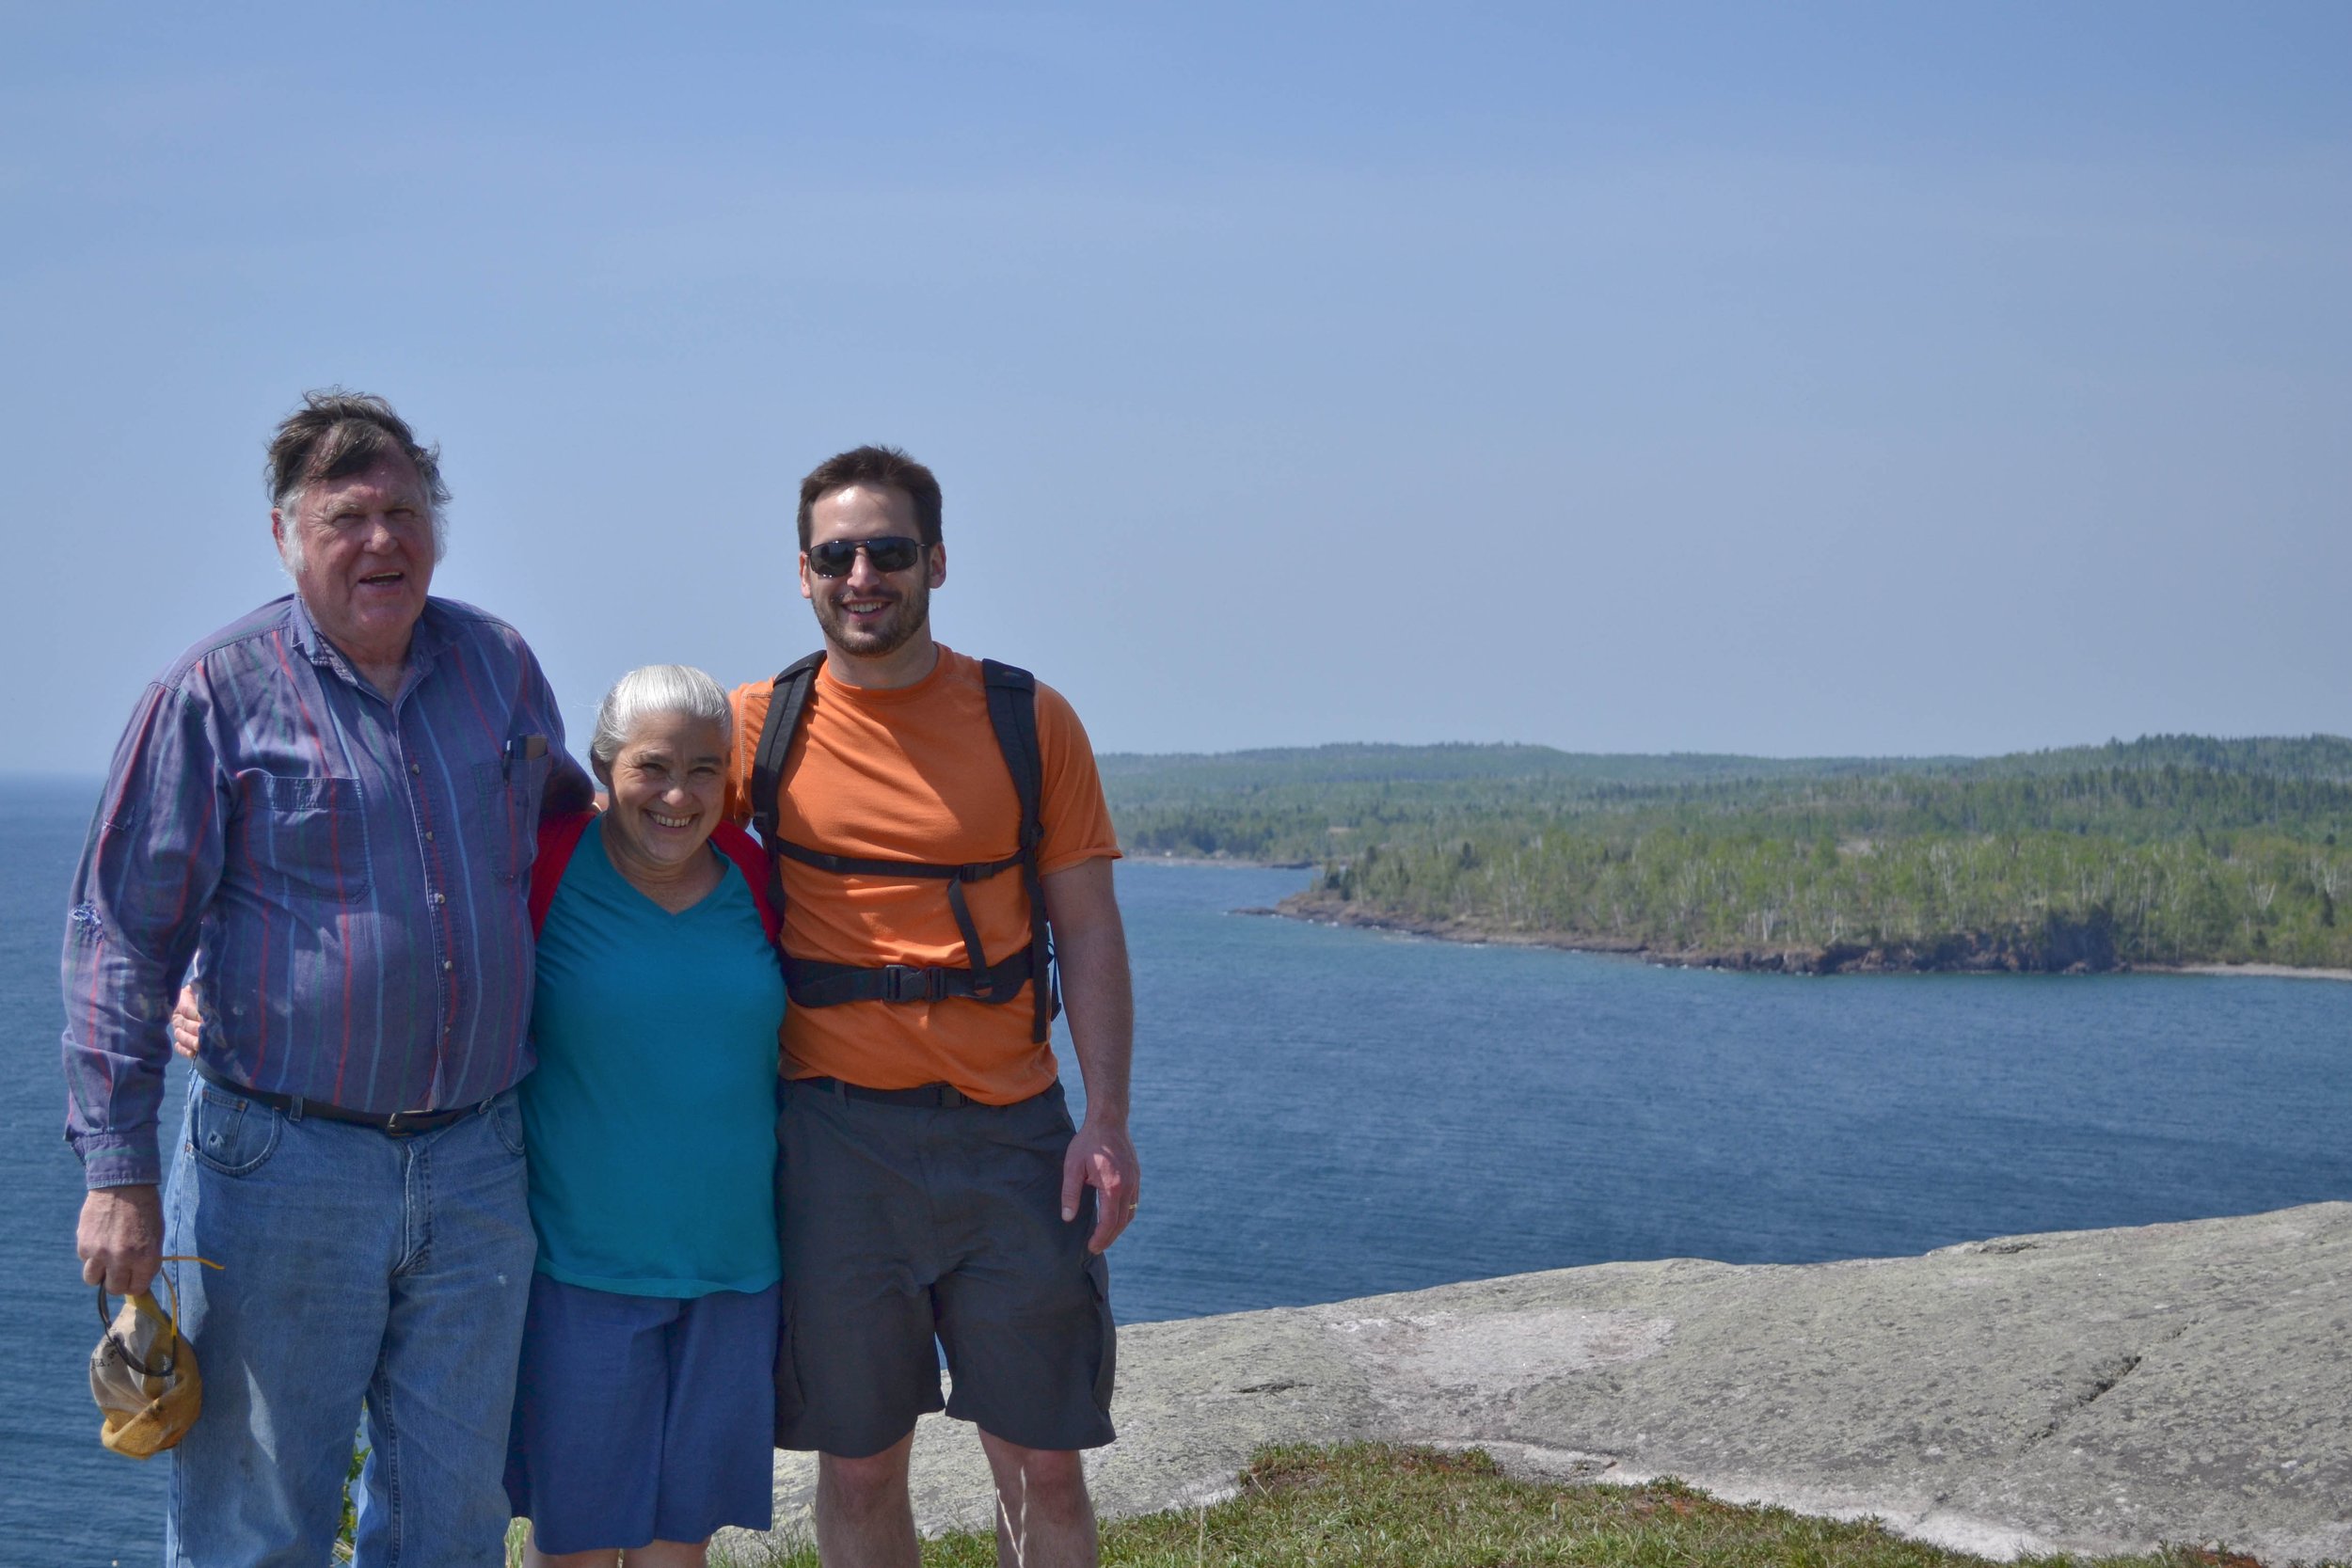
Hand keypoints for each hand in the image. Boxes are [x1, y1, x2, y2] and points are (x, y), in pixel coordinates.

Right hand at [78, 1185, 163, 1295]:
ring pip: (93, 1280)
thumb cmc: (145, 1209)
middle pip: (114, 1288)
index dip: (135, 1284)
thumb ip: (146, 1260)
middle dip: (117, 1281)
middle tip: (119, 1270)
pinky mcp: (84, 1244)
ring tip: (106, 1258)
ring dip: (100, 1273)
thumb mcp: (156, 1235)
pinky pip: (85, 1261)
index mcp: (146, 1257)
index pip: (137, 1288)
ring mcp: (100, 1253)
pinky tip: (100, 1239)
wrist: (123, 1184)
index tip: (133, 1278)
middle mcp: (122, 1259)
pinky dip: (91, 1255)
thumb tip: (137, 1280)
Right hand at [169, 984, 201, 1058]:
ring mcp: (179, 1028)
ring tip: (199, 1045)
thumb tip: (208, 989)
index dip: (196, 1014)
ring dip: (190, 1041)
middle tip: (205, 1033)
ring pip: (180, 1036)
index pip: (186, 1009)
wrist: (205, 997)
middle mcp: (178, 1015)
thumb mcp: (203, 987)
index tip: (206, 1019)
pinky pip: (179, 1047)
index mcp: (182, 1000)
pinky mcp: (181, 1039)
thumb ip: (203, 989)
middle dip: (195, 1030)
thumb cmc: (206, 991)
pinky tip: (193, 1054)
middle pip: (184, 1024)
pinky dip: (185, 1050)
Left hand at [1060, 1116, 1139, 1254]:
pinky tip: (1114, 1217)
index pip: (1109, 1222)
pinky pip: (1133, 1202)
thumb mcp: (1073, 1167)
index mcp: (1113, 1186)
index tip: (1091, 1248)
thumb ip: (1070, 1193)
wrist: (1109, 1120)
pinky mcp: (1136, 1176)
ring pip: (1130, 1213)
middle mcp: (1128, 1186)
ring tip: (1104, 1237)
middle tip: (1096, 1248)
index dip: (1101, 1238)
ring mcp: (1135, 1181)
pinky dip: (1124, 1215)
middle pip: (1121, 1222)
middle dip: (1109, 1238)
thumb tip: (1067, 1218)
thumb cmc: (1088, 1142)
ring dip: (1118, 1228)